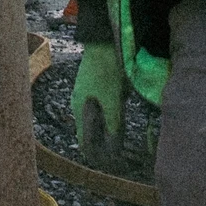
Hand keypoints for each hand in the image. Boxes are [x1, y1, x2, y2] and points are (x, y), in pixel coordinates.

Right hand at [72, 42, 129, 170]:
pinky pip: (103, 109)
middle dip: (106, 146)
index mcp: (80, 110)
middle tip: (124, 155)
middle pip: (92, 134)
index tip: (115, 166)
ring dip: (110, 131)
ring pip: (98, 122)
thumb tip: (113, 154)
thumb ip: (113, 128)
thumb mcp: (113, 102)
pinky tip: (124, 112)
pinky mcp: (97, 86)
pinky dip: (112, 116)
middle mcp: (80, 104)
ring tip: (125, 136)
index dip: (98, 158)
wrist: (105, 40)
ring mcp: (88, 95)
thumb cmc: (107, 71)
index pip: (85, 144)